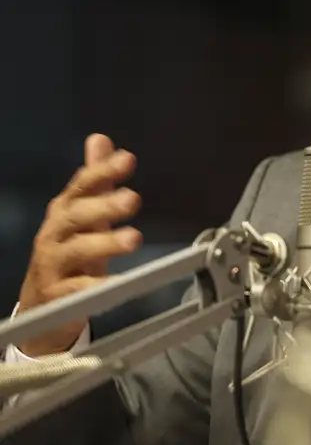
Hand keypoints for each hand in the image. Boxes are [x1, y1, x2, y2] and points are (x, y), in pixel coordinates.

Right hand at [16, 134, 141, 356]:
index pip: (82, 185)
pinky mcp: (56, 296)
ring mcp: (52, 264)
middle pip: (77, 215)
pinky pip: (78, 291)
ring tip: (134, 238)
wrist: (42, 306)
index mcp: (65, 211)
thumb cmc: (70, 254)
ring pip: (77, 250)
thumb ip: (95, 180)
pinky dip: (98, 287)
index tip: (127, 159)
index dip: (102, 171)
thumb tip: (100, 139)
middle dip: (104, 206)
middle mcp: (55, 233)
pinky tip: (120, 284)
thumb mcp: (84, 215)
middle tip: (133, 199)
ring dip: (105, 243)